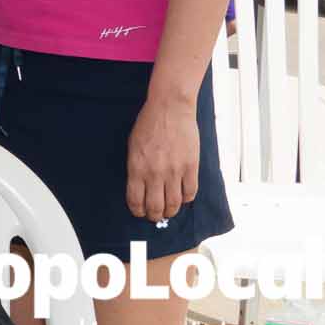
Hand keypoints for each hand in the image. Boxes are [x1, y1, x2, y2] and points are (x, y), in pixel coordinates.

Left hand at [126, 93, 199, 221]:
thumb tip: (140, 187)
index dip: (137, 211)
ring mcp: (174, 171)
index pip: (135, 200)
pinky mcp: (191, 167)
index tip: (139, 212)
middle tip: (155, 216)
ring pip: (174, 204)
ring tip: (168, 211)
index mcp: (137, 168)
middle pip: (155, 206)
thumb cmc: (148, 124)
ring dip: (170, 211)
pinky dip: (186, 199)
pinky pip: (190, 192)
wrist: (170, 109)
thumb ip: (136, 168)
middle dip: (154, 215)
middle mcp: (155, 173)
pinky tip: (183, 197)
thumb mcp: (133, 146)